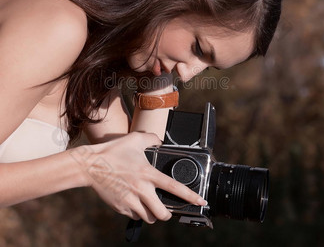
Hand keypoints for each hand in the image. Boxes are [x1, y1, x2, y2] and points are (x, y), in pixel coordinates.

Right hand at [73, 132, 205, 223]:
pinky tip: (134, 202)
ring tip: (149, 205)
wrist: (91, 165)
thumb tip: (160, 141)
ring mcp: (130, 201)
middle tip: (166, 209)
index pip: (174, 187)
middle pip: (162, 214)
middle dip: (167, 214)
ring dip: (151, 213)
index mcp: (148, 174)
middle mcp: (142, 190)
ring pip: (148, 217)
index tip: (201, 202)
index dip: (190, 196)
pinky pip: (134, 216)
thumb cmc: (113, 151)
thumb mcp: (135, 139)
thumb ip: (152, 138)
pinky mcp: (120, 207)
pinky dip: (137, 212)